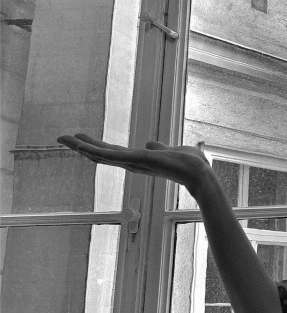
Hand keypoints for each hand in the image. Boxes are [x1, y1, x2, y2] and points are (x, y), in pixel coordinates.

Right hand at [56, 133, 211, 192]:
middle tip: (62, 138)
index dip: (96, 147)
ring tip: (64, 138)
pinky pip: (112, 156)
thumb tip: (150, 143)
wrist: (199, 173)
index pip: (113, 153)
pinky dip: (96, 150)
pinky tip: (82, 146)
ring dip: (82, 146)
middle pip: (102, 155)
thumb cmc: (190, 164)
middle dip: (82, 146)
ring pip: (102, 155)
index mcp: (139, 161)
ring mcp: (134, 163)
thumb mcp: (170, 151)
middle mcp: (133, 164)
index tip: (81, 140)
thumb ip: (159, 148)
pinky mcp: (137, 160)